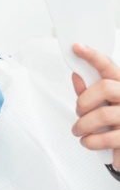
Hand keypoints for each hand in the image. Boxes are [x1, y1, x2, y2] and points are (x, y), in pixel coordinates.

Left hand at [70, 43, 119, 168]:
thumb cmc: (113, 121)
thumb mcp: (101, 103)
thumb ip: (89, 91)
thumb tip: (76, 75)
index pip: (108, 66)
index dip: (93, 56)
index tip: (77, 47)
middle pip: (105, 88)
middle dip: (84, 101)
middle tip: (79, 112)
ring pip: (102, 115)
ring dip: (83, 125)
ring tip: (79, 131)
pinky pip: (107, 138)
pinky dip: (91, 141)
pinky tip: (88, 141)